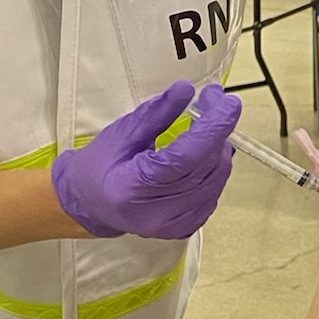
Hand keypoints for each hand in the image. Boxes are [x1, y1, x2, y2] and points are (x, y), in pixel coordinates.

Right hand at [51, 80, 241, 239]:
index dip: (212, 129)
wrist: (89, 204)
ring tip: (207, 126)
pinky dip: (213, 169)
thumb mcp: (121, 133)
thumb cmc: (100, 165)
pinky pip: (213, 194)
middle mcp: (156, 214)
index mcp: (133, 188)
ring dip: (218, 149)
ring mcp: (173, 226)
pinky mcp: (185, 228)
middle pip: (206, 169)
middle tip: (213, 102)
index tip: (229, 102)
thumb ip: (155, 113)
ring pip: (216, 181)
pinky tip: (201, 155)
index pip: (185, 158)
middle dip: (218, 131)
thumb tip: (187, 90)